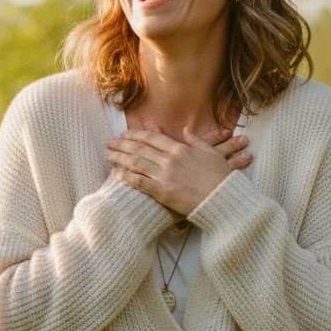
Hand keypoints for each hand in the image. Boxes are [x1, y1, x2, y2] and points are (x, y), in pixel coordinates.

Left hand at [106, 123, 251, 218]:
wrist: (223, 198)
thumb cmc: (221, 177)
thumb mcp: (211, 153)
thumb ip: (196, 140)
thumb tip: (186, 131)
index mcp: (180, 149)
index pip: (152, 138)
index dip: (136, 135)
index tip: (125, 134)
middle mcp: (170, 160)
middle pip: (140, 149)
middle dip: (122, 145)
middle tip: (109, 143)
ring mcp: (165, 176)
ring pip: (136, 163)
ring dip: (119, 158)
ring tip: (108, 156)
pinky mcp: (163, 192)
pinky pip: (140, 182)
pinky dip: (126, 177)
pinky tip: (115, 174)